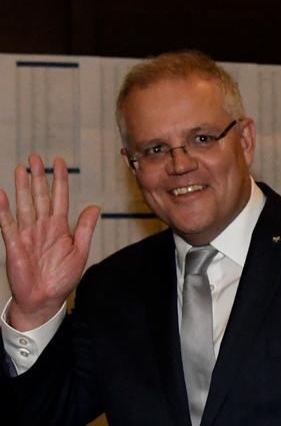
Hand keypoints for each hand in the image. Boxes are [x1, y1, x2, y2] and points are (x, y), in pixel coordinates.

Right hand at [0, 154, 99, 330]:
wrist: (46, 299)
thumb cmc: (63, 277)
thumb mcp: (80, 251)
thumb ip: (85, 228)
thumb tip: (95, 206)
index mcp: (60, 227)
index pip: (60, 197)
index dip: (59, 180)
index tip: (59, 161)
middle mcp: (43, 226)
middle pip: (40, 196)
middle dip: (38, 176)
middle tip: (35, 157)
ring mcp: (28, 234)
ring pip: (25, 205)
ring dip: (22, 187)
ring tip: (21, 169)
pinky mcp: (15, 244)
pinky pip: (8, 224)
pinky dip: (3, 209)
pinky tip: (0, 194)